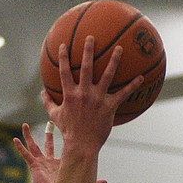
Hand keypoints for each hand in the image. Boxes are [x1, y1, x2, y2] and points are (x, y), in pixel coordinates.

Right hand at [13, 118, 106, 182]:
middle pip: (48, 144)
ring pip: (33, 146)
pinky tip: (14, 139)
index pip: (63, 147)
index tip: (68, 128)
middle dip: (49, 132)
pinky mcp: (34, 166)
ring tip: (25, 125)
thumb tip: (105, 181)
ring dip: (29, 136)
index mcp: (61, 164)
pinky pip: (25, 155)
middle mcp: (50, 162)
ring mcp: (41, 163)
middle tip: (50, 121)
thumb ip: (93, 182)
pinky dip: (19, 147)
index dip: (65, 138)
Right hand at [44, 37, 140, 154]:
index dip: (64, 57)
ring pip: (107, 75)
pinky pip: (123, 94)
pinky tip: (141, 77)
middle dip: (88, 50)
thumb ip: (48, 102)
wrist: (82, 145)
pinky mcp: (109, 107)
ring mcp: (98, 99)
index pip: (65, 71)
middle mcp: (84, 93)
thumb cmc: (68, 131)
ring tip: (119, 48)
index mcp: (70, 94)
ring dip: (114, 60)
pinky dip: (133, 85)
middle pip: (87, 67)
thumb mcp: (55, 116)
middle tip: (92, 37)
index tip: (64, 45)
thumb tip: (41, 93)